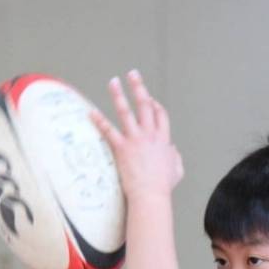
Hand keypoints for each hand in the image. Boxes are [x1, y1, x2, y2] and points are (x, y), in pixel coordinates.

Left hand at [89, 70, 183, 201]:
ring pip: (126, 112)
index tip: (150, 99)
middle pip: (145, 105)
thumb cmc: (163, 186)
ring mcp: (135, 140)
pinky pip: (109, 131)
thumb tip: (173, 151)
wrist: (151, 195)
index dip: (155, 105)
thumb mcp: (176, 170)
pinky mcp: (122, 148)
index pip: (160, 115)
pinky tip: (91, 112)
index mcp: (163, 139)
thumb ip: (175, 157)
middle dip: (138, 87)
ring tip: (113, 81)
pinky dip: (99, 121)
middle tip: (133, 74)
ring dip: (118, 95)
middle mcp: (150, 135)